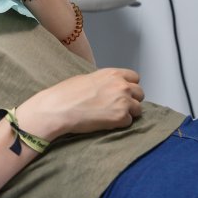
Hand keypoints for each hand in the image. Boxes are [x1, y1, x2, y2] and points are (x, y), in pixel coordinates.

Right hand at [15, 68, 144, 140]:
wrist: (58, 108)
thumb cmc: (66, 94)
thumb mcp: (87, 79)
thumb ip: (104, 82)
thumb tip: (108, 87)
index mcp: (112, 74)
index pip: (135, 77)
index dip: (129, 86)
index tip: (123, 92)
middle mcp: (121, 86)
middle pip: (140, 93)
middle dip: (131, 100)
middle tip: (117, 106)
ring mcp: (123, 102)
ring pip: (138, 109)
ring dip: (128, 113)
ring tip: (110, 116)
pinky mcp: (121, 118)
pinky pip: (129, 122)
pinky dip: (120, 124)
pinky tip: (106, 122)